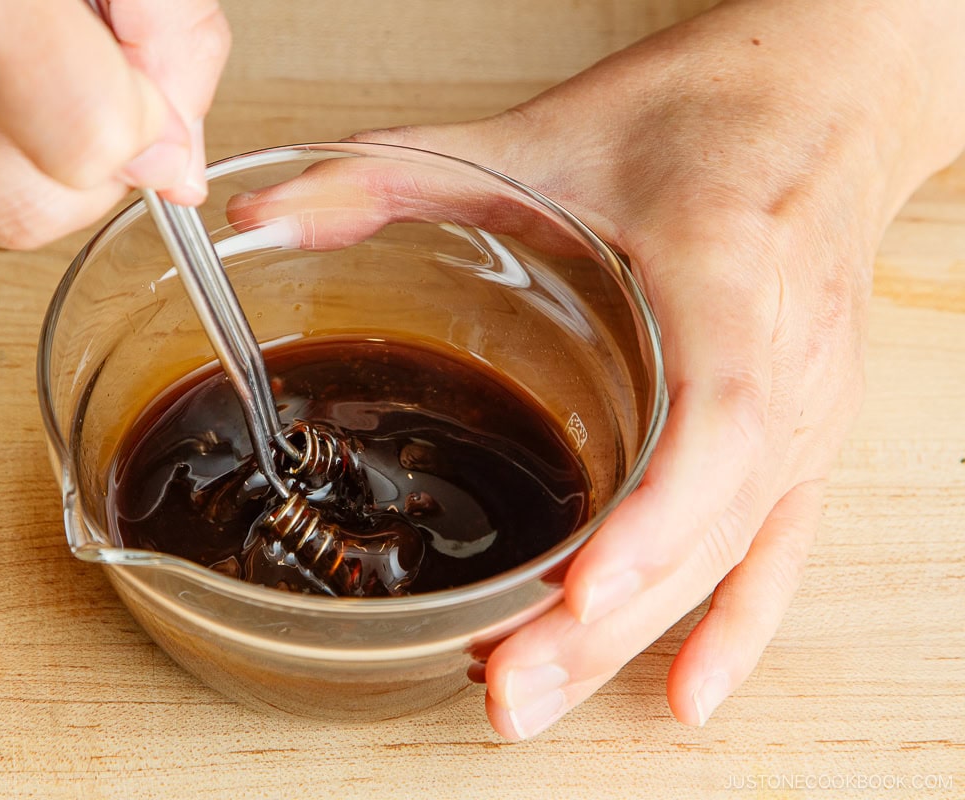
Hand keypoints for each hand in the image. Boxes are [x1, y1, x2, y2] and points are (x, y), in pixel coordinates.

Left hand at [229, 0, 964, 737]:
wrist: (823, 104)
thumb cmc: (708, 111)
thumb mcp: (545, 131)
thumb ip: (395, 173)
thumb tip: (268, 217)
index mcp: (734, 266)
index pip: (716, 417)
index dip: (654, 518)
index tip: (579, 595)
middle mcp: (789, 355)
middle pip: (707, 518)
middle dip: (605, 619)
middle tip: (506, 687)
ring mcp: (807, 407)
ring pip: (730, 551)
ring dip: (637, 639)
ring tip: (536, 694)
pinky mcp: (805, 433)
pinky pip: (778, 550)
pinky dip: (733, 630)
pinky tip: (682, 694)